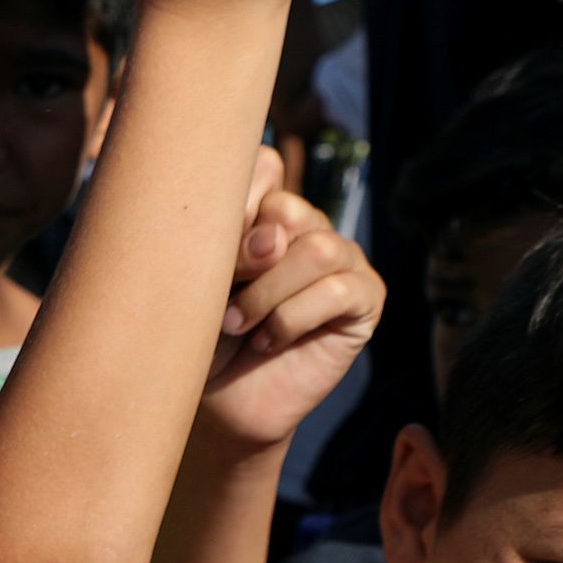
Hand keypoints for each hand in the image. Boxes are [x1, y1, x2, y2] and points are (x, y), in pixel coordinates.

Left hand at [195, 145, 381, 450]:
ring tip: (238, 323)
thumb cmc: (198, 331)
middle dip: (246, 257)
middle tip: (220, 297)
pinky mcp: (365, 299)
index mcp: (266, 208)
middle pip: (287, 209)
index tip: (204, 252)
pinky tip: (269, 340)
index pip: (263, 166)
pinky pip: (337, 291)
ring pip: (316, 249)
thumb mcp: (199, 276)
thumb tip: (274, 239)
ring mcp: (342, 259)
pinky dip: (292, 318)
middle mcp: (308, 225)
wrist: (215, 396)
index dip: (233, 208)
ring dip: (267, 293)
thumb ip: (231, 240)